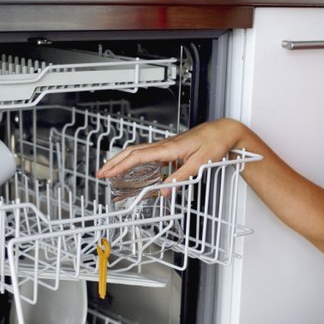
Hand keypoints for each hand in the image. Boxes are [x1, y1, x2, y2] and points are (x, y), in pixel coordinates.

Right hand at [95, 118, 244, 189]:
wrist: (223, 131)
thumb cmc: (214, 142)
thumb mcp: (199, 164)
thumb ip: (181, 178)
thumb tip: (165, 191)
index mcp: (168, 148)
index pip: (137, 156)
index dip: (120, 165)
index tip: (107, 173)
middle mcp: (164, 145)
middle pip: (132, 152)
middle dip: (114, 162)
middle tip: (100, 173)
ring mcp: (166, 145)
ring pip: (138, 151)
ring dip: (122, 160)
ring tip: (111, 171)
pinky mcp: (170, 148)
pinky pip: (148, 154)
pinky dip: (135, 160)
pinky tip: (134, 168)